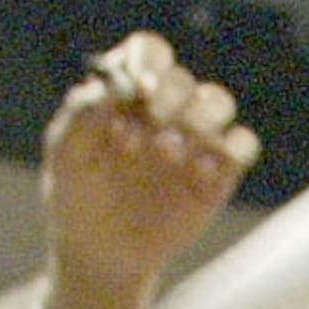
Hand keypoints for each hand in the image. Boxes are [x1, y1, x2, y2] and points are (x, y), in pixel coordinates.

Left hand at [43, 33, 255, 308]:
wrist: (102, 256)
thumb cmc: (78, 201)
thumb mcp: (65, 159)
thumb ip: (80, 115)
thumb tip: (110, 84)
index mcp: (128, 95)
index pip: (149, 52)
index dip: (148, 61)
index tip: (138, 88)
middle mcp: (164, 111)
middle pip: (182, 78)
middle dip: (168, 96)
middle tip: (151, 126)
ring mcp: (194, 141)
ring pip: (219, 102)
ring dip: (200, 117)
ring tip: (168, 152)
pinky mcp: (218, 174)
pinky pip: (243, 144)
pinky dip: (230, 149)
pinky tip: (197, 173)